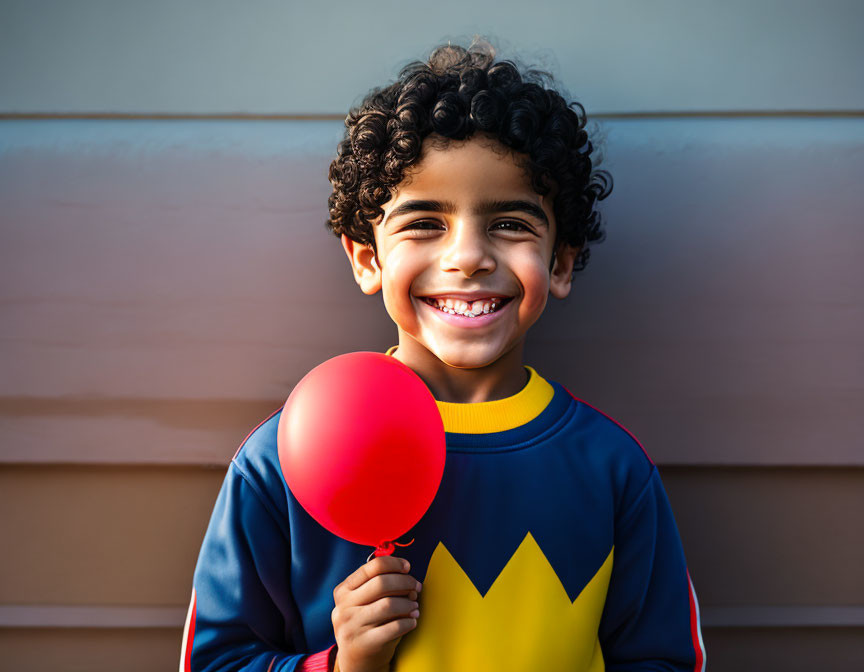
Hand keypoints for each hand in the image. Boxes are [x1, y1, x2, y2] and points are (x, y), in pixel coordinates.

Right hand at [331, 555, 421, 671]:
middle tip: (416, 587)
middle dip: (405, 582)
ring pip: (389, 604)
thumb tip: (407, 577)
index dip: (394, 563)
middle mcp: (344, 606)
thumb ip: (378, 585)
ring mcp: (351, 626)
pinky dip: (408, 622)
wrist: (355, 660)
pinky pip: (394, 627)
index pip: (371, 567)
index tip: (407, 567)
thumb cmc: (365, 623)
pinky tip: (412, 621)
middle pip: (381, 583)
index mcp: (343, 590)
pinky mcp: (364, 643)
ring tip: (414, 606)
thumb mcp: (362, 602)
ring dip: (408, 603)